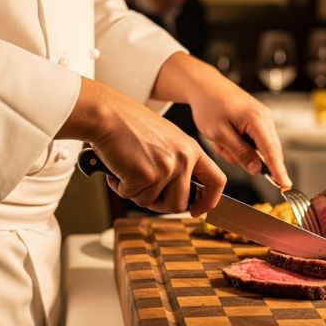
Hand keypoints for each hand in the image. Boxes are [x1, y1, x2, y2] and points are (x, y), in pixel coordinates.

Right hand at [57, 77, 224, 216]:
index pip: (216, 181)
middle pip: (179, 204)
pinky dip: (121, 187)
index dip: (208, 202)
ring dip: (137, 193)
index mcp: (192, 149)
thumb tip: (182, 196)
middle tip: (143, 189)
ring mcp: (166, 168)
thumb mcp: (168, 140)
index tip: (197, 211)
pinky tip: (119, 168)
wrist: (108, 115)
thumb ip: (179, 164)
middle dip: (159, 204)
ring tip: (129, 171)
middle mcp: (183, 159)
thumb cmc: (131, 126)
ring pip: (153, 203)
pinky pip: (132, 196)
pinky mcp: (145, 175)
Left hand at [155, 53, 291, 188]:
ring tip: (222, 140)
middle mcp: (265, 117)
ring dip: (240, 151)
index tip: (285, 185)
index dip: (279, 170)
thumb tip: (257, 169)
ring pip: (260, 148)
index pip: (271, 151)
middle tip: (224, 148)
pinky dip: (240, 144)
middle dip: (247, 157)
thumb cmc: (209, 104)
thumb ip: (239, 152)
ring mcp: (263, 117)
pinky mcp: (258, 119)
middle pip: (268, 151)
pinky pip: (255, 141)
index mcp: (256, 119)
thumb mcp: (219, 133)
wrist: (205, 85)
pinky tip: (227, 137)